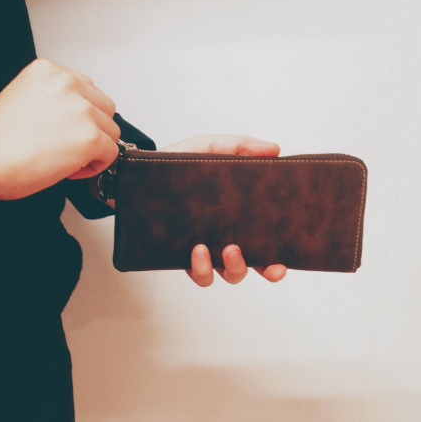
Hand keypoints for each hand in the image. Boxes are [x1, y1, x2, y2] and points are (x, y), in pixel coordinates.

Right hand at [0, 59, 120, 199]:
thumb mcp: (24, 98)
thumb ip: (52, 100)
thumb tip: (73, 120)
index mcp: (48, 71)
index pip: (86, 90)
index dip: (79, 117)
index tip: (64, 131)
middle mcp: (67, 84)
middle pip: (104, 108)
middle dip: (91, 130)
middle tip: (67, 147)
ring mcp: (80, 109)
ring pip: (110, 132)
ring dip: (94, 149)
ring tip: (66, 159)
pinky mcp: (88, 136)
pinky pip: (110, 154)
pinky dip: (95, 166)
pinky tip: (70, 169)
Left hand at [160, 134, 287, 286]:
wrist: (136, 174)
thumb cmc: (175, 163)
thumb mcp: (207, 148)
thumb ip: (239, 146)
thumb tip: (275, 150)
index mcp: (236, 217)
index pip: (265, 243)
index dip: (278, 258)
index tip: (285, 261)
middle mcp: (222, 237)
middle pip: (253, 265)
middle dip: (265, 270)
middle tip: (268, 264)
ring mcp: (202, 249)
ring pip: (226, 275)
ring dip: (234, 268)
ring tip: (228, 249)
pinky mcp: (179, 256)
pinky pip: (198, 274)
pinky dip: (202, 269)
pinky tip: (199, 250)